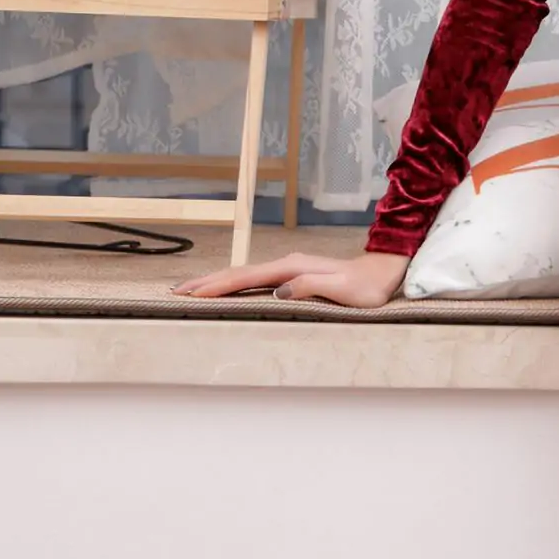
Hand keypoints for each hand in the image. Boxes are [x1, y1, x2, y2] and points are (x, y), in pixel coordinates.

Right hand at [169, 249, 411, 305]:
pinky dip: (234, 283)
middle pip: (238, 272)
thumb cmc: (365, 288)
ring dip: (216, 281)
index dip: (219, 286)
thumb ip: (310, 287)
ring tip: (191, 290)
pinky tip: (227, 288)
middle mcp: (286, 264)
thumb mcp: (341, 290)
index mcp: (292, 268)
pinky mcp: (291, 274)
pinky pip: (254, 279)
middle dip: (207, 282)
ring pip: (244, 274)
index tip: (194, 294)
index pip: (247, 278)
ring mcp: (287, 268)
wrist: (382, 273)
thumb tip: (278, 292)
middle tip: (176, 291)